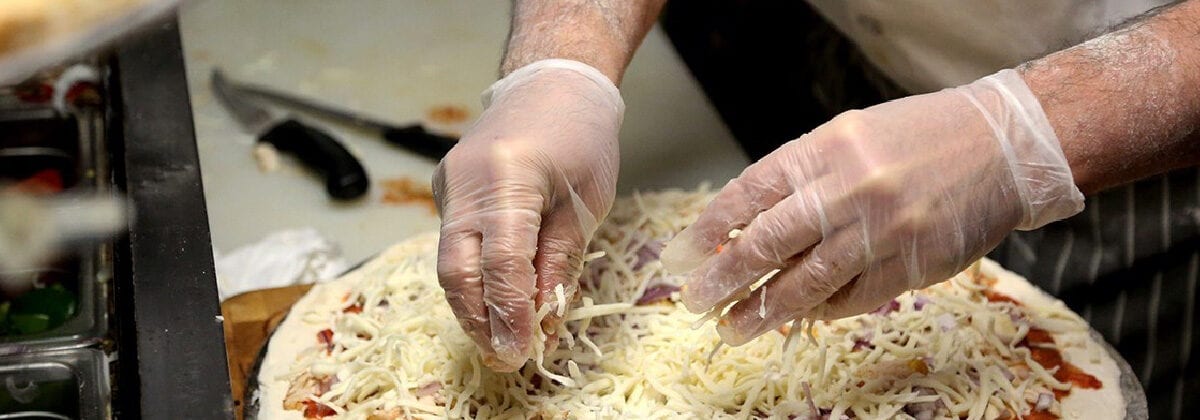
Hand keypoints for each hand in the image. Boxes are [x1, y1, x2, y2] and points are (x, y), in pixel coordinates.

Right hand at [433, 60, 622, 370]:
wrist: (552, 84)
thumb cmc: (582, 138)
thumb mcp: (587, 203)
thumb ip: (559, 260)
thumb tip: (543, 319)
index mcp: (509, 176)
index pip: (501, 261)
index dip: (509, 313)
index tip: (520, 351)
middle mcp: (467, 181)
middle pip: (458, 268)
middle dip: (479, 321)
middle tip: (504, 360)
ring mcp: (450, 184)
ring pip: (450, 261)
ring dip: (473, 306)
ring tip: (500, 342)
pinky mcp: (446, 190)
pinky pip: (454, 243)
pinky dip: (473, 277)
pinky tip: (495, 303)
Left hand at [661, 69, 1083, 345]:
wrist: (1002, 146)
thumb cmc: (916, 138)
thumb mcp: (848, 136)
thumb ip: (799, 178)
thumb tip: (742, 226)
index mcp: (826, 149)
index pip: (750, 193)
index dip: (710, 228)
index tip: (682, 255)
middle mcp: (849, 188)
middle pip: (769, 242)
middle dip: (725, 277)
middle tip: (696, 301)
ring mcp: (881, 230)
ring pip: (807, 281)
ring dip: (763, 309)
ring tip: (733, 328)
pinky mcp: (911, 264)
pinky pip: (851, 297)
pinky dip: (819, 309)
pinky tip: (796, 317)